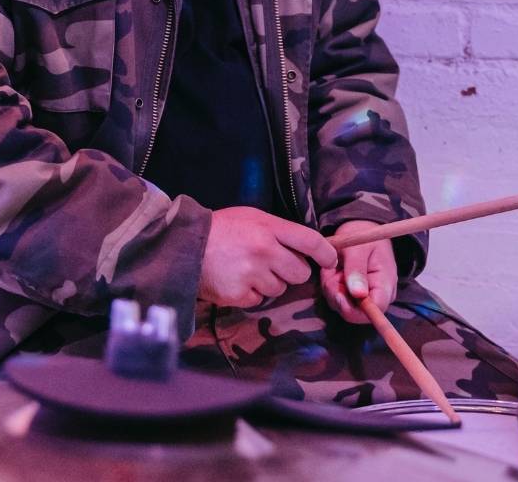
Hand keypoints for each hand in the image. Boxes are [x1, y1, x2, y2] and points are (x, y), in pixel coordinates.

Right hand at [198, 206, 336, 307]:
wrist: (186, 246)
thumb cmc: (223, 228)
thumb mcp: (254, 218)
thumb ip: (279, 231)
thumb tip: (304, 247)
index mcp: (270, 229)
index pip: (310, 241)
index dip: (326, 253)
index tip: (331, 260)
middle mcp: (265, 252)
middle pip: (300, 272)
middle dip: (293, 271)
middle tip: (276, 264)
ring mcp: (252, 275)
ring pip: (280, 288)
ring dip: (270, 283)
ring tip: (250, 270)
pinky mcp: (239, 295)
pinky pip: (259, 300)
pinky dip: (251, 294)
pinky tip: (238, 281)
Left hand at [321, 220, 397, 324]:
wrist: (360, 228)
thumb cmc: (362, 235)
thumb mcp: (357, 247)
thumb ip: (357, 269)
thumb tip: (358, 295)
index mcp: (385, 284)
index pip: (375, 310)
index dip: (355, 309)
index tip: (338, 293)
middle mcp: (377, 296)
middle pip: (354, 312)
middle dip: (337, 294)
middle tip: (332, 271)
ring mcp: (364, 298)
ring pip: (341, 306)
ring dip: (331, 287)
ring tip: (334, 267)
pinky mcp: (352, 297)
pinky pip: (336, 300)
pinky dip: (330, 286)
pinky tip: (333, 271)